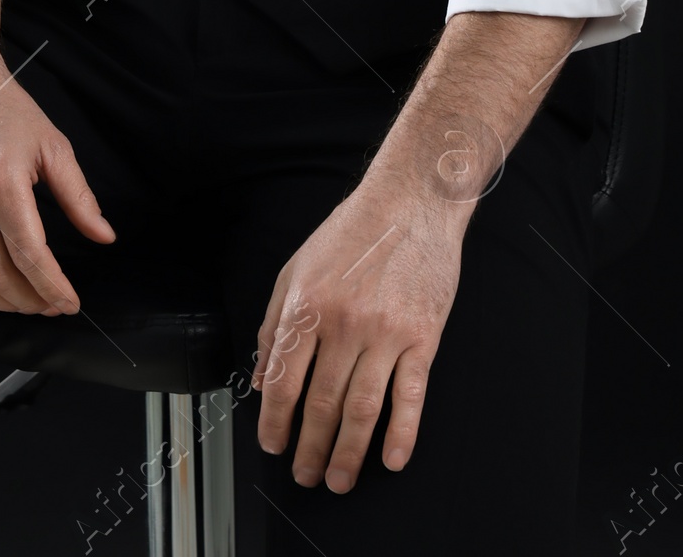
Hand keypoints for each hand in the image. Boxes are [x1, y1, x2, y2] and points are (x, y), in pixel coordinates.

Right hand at [0, 31, 114, 315]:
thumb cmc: (3, 110)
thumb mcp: (51, 145)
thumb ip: (78, 197)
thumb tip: (105, 237)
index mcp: (2, 180)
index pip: (30, 254)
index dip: (52, 287)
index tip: (70, 304)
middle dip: (30, 300)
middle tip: (50, 306)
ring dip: (0, 301)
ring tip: (25, 301)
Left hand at [251, 166, 466, 492]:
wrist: (410, 202)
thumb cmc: (351, 233)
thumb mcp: (295, 269)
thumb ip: (273, 325)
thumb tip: (260, 379)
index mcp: (306, 307)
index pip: (282, 382)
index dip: (275, 422)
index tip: (274, 446)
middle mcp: (343, 323)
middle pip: (322, 405)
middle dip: (311, 449)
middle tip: (307, 475)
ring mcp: (385, 333)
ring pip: (362, 410)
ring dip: (349, 454)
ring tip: (340, 480)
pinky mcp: (422, 337)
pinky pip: (410, 396)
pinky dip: (401, 434)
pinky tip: (392, 459)